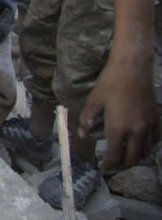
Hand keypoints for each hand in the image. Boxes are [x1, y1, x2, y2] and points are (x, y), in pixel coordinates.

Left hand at [78, 52, 157, 169]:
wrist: (132, 69)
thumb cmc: (111, 82)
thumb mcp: (94, 100)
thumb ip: (86, 119)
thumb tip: (82, 134)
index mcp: (118, 128)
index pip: (114, 155)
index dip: (107, 165)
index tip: (101, 166)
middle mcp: (136, 131)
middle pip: (132, 159)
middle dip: (121, 166)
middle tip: (113, 167)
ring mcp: (148, 126)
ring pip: (145, 152)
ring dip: (135, 159)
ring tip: (125, 158)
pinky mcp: (156, 119)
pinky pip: (155, 140)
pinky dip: (148, 147)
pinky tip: (141, 145)